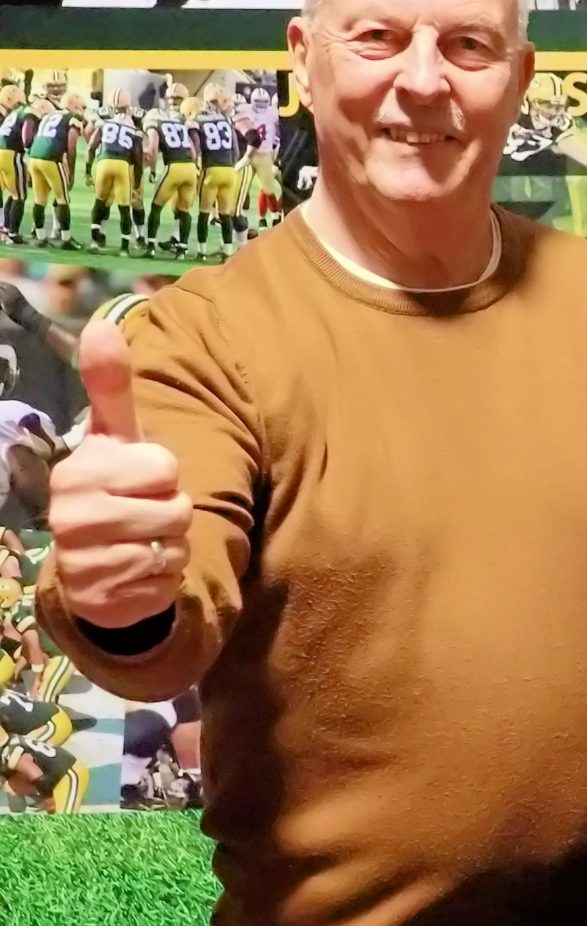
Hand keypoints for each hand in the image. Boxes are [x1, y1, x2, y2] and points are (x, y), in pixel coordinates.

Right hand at [45, 317, 191, 630]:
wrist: (96, 565)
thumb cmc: (115, 489)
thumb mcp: (116, 438)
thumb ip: (110, 386)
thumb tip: (103, 324)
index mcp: (76, 473)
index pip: (164, 466)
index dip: (164, 474)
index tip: (138, 479)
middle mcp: (70, 518)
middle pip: (176, 508)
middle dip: (173, 512)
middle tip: (143, 514)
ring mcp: (84, 563)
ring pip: (175, 545)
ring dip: (171, 546)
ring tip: (141, 541)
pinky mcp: (105, 601)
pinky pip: (167, 583)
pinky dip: (164, 579)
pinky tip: (137, 573)